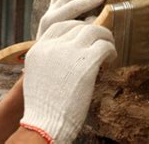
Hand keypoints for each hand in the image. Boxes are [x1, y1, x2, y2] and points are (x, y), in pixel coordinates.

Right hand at [21, 21, 116, 142]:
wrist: (45, 124)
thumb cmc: (44, 107)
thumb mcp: (37, 75)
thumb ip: (49, 59)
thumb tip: (69, 52)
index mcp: (38, 49)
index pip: (59, 26)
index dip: (76, 27)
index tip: (85, 34)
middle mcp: (52, 46)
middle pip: (78, 26)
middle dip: (92, 32)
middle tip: (100, 41)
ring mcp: (69, 51)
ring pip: (94, 31)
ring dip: (105, 37)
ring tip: (109, 49)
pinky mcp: (86, 61)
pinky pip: (104, 45)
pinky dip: (111, 50)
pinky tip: (111, 59)